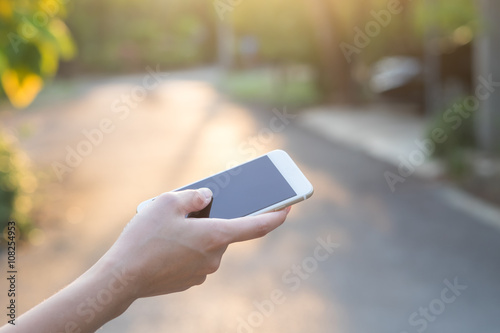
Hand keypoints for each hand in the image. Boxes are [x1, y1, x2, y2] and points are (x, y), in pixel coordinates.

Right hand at [102, 188, 289, 299]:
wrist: (121, 278)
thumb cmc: (144, 238)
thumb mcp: (168, 202)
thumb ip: (194, 195)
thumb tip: (208, 197)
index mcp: (216, 235)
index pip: (257, 226)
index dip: (276, 215)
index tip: (289, 207)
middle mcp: (215, 256)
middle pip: (224, 230)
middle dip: (212, 218)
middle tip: (193, 207)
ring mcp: (203, 271)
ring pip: (208, 244)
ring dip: (197, 232)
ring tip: (170, 226)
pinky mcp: (189, 280)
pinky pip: (195, 257)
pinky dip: (188, 247)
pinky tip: (166, 243)